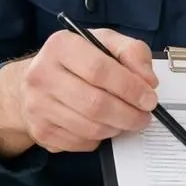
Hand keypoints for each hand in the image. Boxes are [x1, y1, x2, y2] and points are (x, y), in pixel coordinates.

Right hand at [0, 28, 158, 156]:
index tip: (149, 98)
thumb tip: (148, 81)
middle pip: (96, 104)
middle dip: (129, 114)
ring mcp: (38, 106)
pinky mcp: (41, 131)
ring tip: (126, 120)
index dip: (130, 88)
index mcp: (61, 46)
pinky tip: (103, 125)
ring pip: (90, 128)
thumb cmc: (76, 61)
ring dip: (117, 128)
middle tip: (144, 116)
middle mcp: (42, 75)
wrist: (35, 82)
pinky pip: (81, 142)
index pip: (100, 70)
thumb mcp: (105, 42)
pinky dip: (100, 138)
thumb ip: (132, 53)